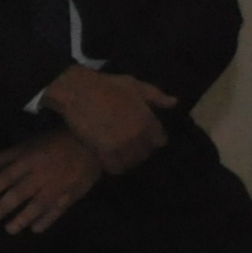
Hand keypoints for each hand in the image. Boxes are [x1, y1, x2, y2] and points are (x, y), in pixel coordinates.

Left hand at [0, 128, 103, 233]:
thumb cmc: (54, 142)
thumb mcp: (28, 144)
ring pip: (38, 204)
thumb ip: (5, 157)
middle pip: (19, 193)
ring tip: (10, 229)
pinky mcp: (73, 193)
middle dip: (3, 207)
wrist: (91, 143)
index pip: (6, 176)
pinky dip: (47, 220)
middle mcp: (42, 173)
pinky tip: (35, 229)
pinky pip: (58, 209)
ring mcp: (58, 184)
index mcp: (29, 159)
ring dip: (23, 218)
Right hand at [42, 65, 175, 172]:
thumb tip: (174, 103)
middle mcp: (139, 133)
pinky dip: (111, 165)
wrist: (77, 90)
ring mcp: (122, 143)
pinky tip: (104, 158)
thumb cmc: (105, 85)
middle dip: (137, 151)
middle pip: (145, 154)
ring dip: (124, 160)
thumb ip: (155, 95)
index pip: (160, 141)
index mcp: (148, 119)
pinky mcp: (104, 151)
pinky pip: (115, 168)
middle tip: (124, 146)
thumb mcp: (133, 84)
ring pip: (131, 163)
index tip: (140, 137)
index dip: (150, 140)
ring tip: (114, 153)